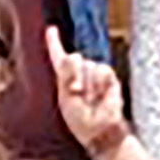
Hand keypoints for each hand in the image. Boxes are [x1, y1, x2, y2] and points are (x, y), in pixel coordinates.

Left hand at [45, 24, 126, 157]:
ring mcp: (94, 74)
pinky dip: (99, 83)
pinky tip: (100, 95)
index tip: (51, 29)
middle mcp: (79, 73)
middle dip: (72, 72)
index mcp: (65, 79)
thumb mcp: (66, 98)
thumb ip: (66, 75)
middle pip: (73, 57)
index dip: (54, 42)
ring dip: (87, 82)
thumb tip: (74, 54)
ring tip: (90, 99)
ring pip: (87, 64)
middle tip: (76, 92)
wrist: (100, 131)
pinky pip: (102, 70)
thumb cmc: (80, 120)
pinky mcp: (109, 78)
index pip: (58, 56)